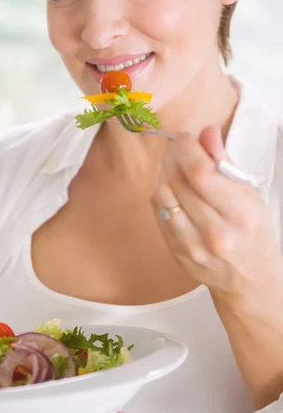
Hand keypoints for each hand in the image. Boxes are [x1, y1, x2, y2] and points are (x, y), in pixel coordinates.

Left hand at [151, 125, 282, 301]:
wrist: (250, 280)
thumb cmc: (253, 232)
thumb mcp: (250, 195)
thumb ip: (225, 162)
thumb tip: (206, 132)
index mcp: (240, 214)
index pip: (201, 173)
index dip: (187, 149)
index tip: (186, 137)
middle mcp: (215, 232)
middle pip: (179, 182)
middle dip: (174, 156)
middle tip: (178, 147)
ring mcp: (192, 246)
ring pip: (162, 196)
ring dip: (164, 173)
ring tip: (175, 167)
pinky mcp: (176, 252)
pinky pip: (158, 212)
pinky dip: (161, 194)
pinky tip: (171, 188)